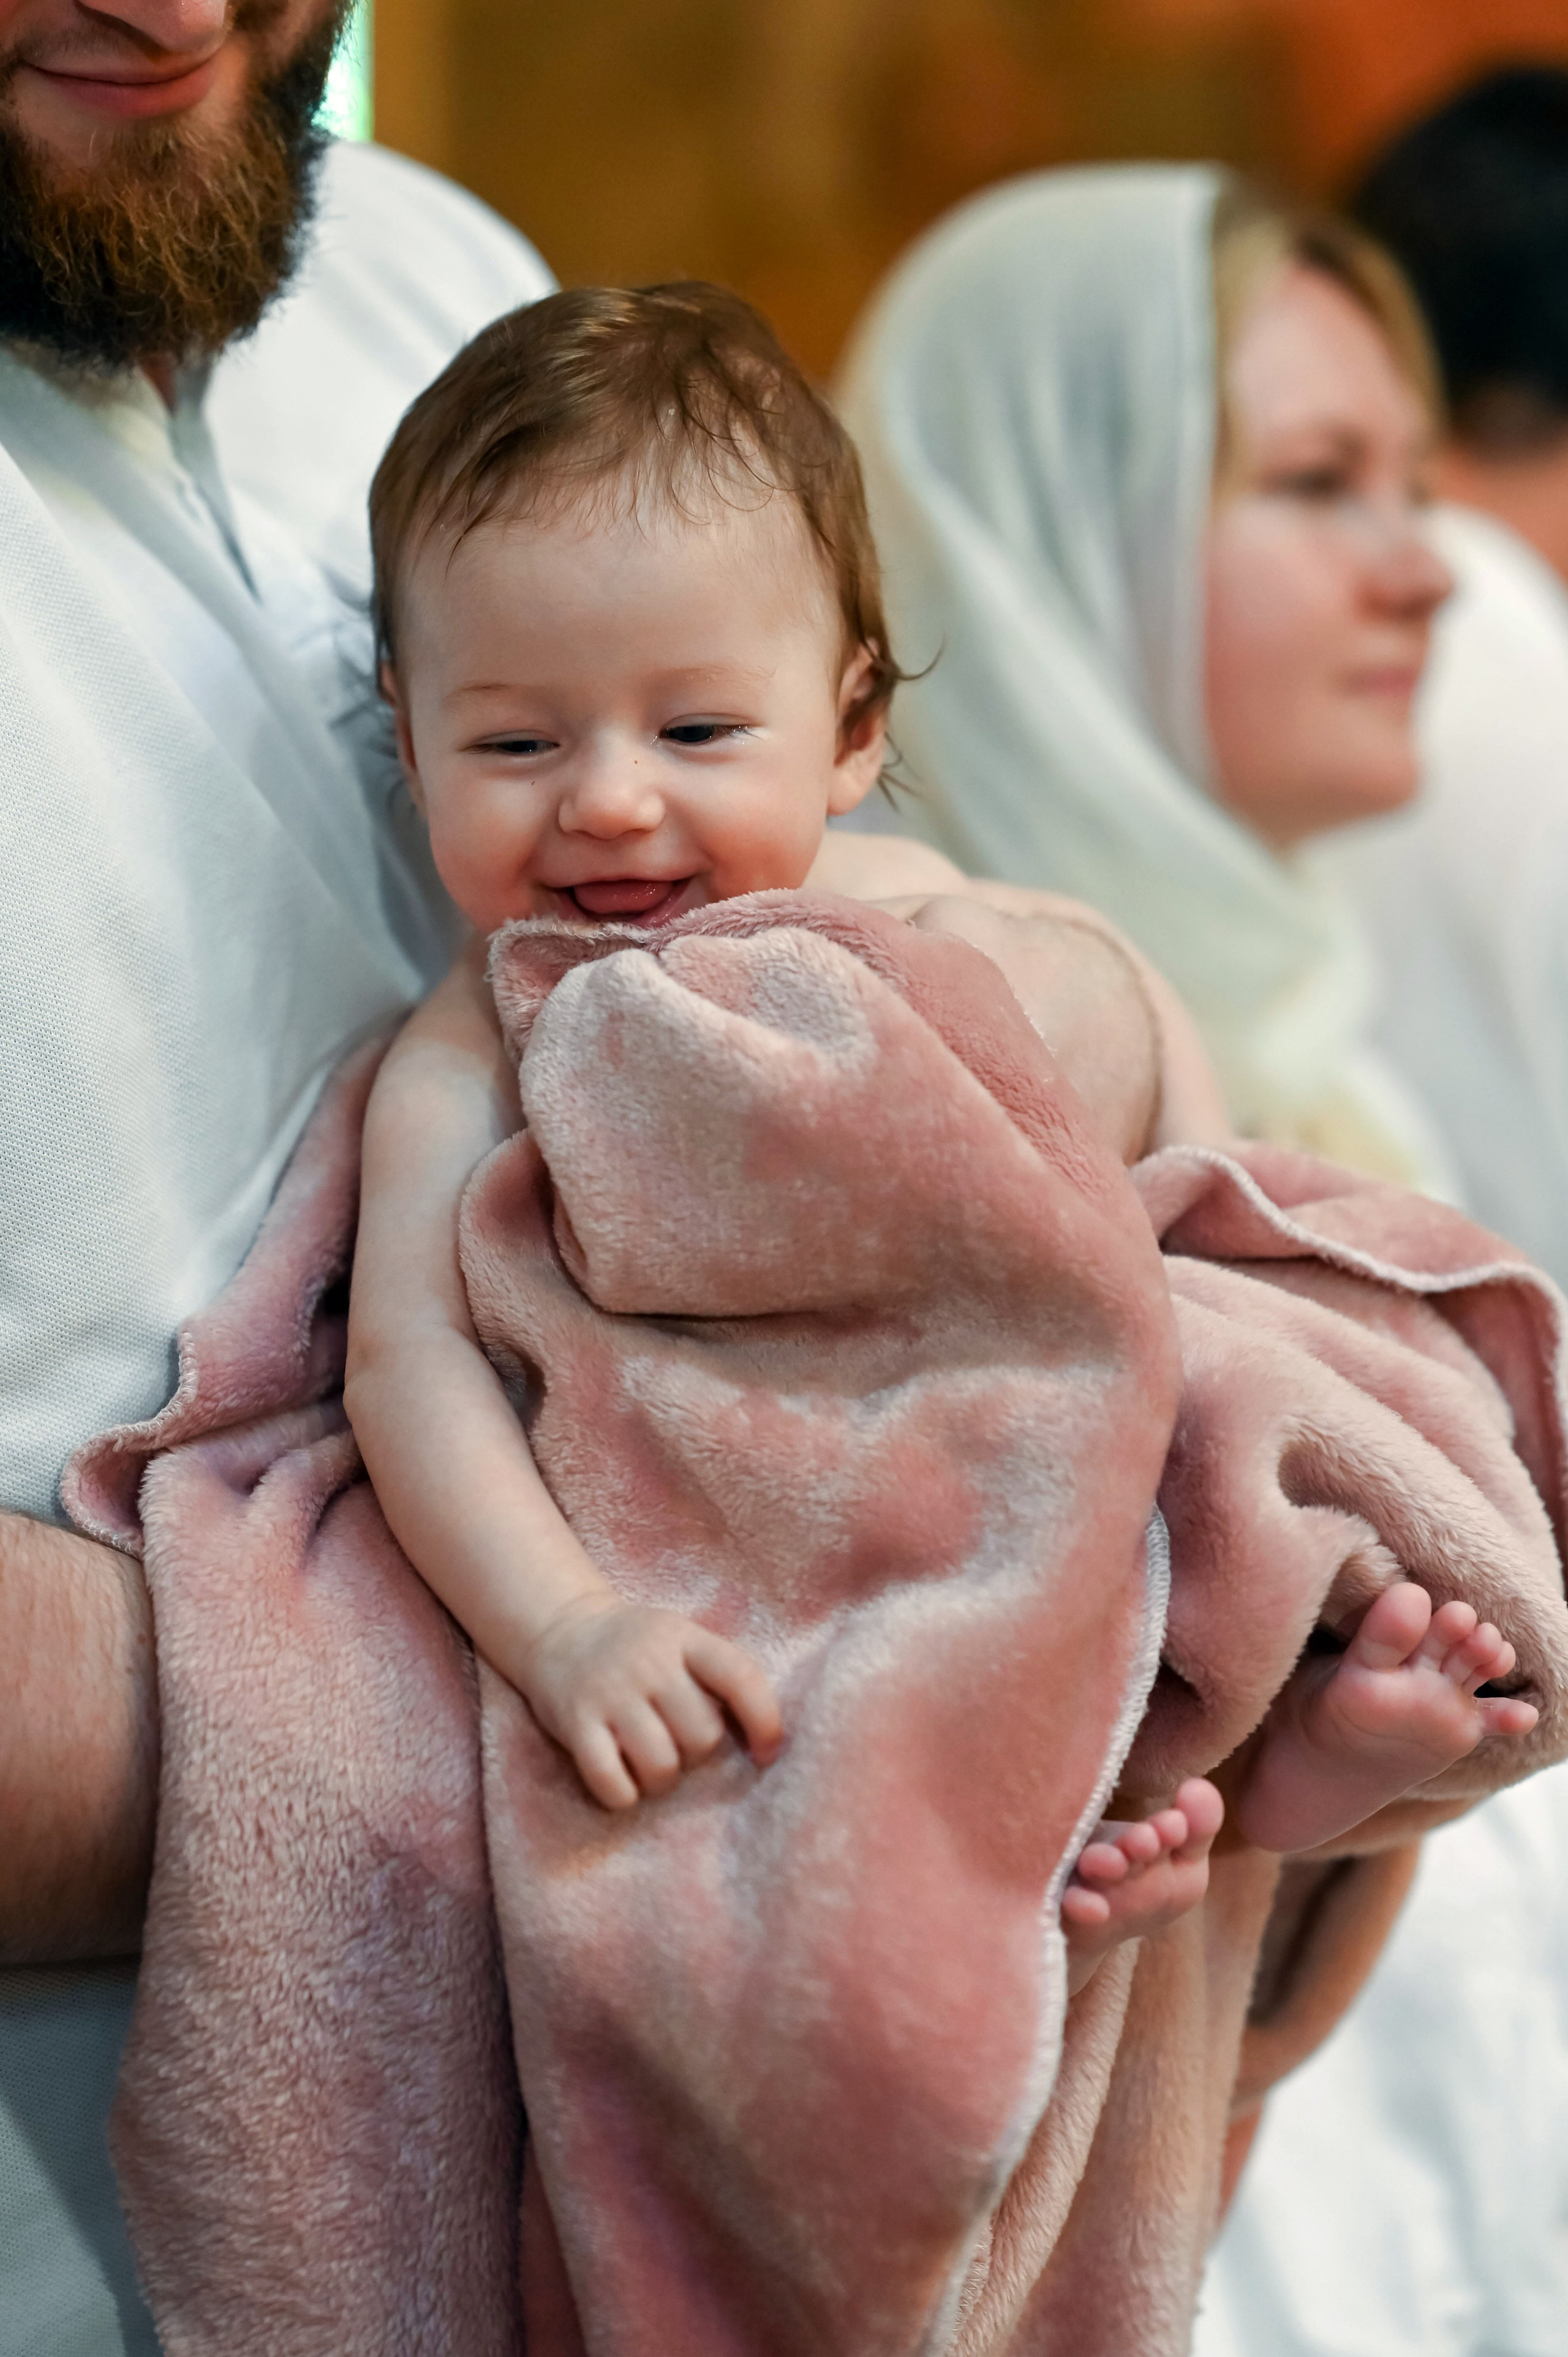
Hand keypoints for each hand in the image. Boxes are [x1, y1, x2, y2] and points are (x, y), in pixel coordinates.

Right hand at [521, 1593, 782, 1809]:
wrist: (558, 1627)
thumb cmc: (635, 1649)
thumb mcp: (681, 1640)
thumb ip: (718, 1677)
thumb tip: (766, 1742)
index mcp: (684, 1638)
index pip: (741, 1678)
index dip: (765, 1722)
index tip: (766, 1754)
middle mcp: (649, 1662)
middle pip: (703, 1736)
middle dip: (696, 1754)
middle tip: (675, 1743)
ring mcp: (610, 1693)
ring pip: (661, 1765)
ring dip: (661, 1780)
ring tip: (649, 1764)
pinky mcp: (575, 1723)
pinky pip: (612, 1783)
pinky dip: (623, 1795)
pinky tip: (622, 1781)